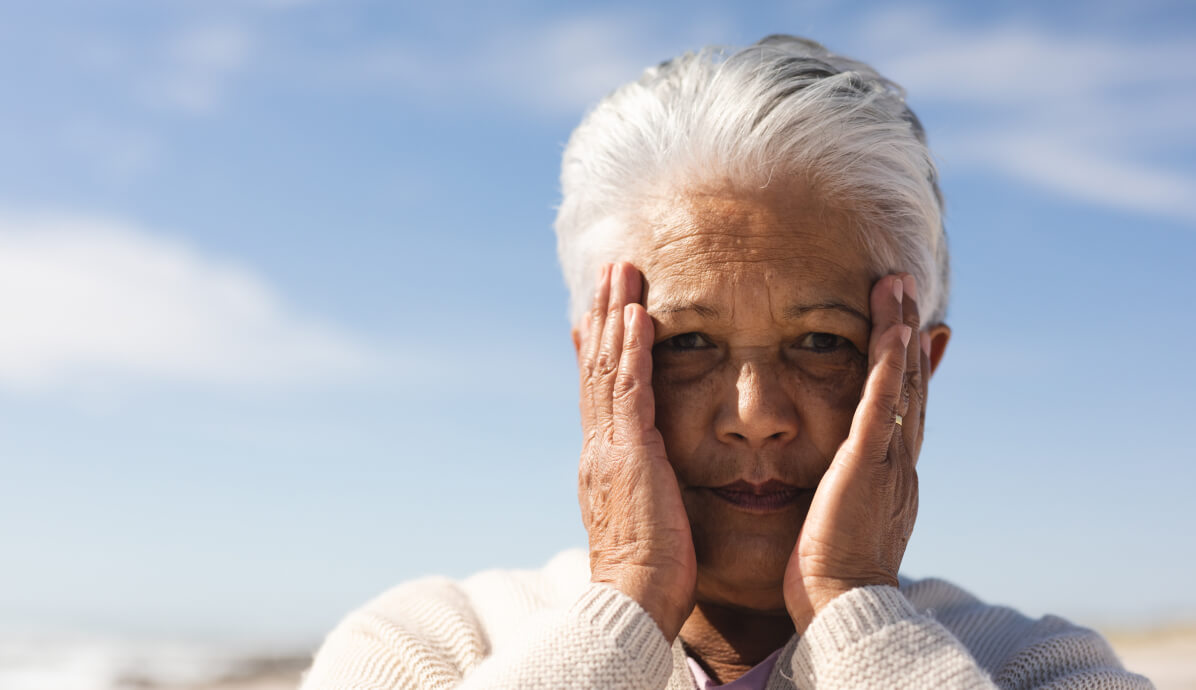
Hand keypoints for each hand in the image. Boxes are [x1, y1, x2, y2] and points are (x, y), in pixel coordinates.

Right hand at [577, 262, 696, 641]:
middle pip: (597, 367)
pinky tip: (641, 314)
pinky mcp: (630, 452)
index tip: (603, 314)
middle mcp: (598, 447)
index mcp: (603, 462)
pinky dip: (634, 349)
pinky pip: (631, 388)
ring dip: (616, 315)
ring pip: (609, 367)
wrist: (633, 603)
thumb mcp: (643, 520)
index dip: (601, 349)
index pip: (599, 393)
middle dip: (604, 316)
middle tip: (610, 271)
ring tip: (622, 272)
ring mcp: (609, 447)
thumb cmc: (649, 575)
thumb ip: (644, 488)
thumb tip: (649, 478)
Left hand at [783, 273, 928, 631]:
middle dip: (908, 336)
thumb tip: (834, 490)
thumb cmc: (830, 579)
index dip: (908, 369)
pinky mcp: (868, 464)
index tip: (911, 333)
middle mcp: (899, 463)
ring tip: (897, 288)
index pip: (902, 411)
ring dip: (900, 332)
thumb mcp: (840, 528)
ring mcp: (888, 461)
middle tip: (906, 291)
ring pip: (901, 384)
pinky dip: (890, 364)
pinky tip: (893, 329)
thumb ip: (840, 500)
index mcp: (890, 478)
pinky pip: (883, 403)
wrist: (843, 608)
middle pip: (909, 387)